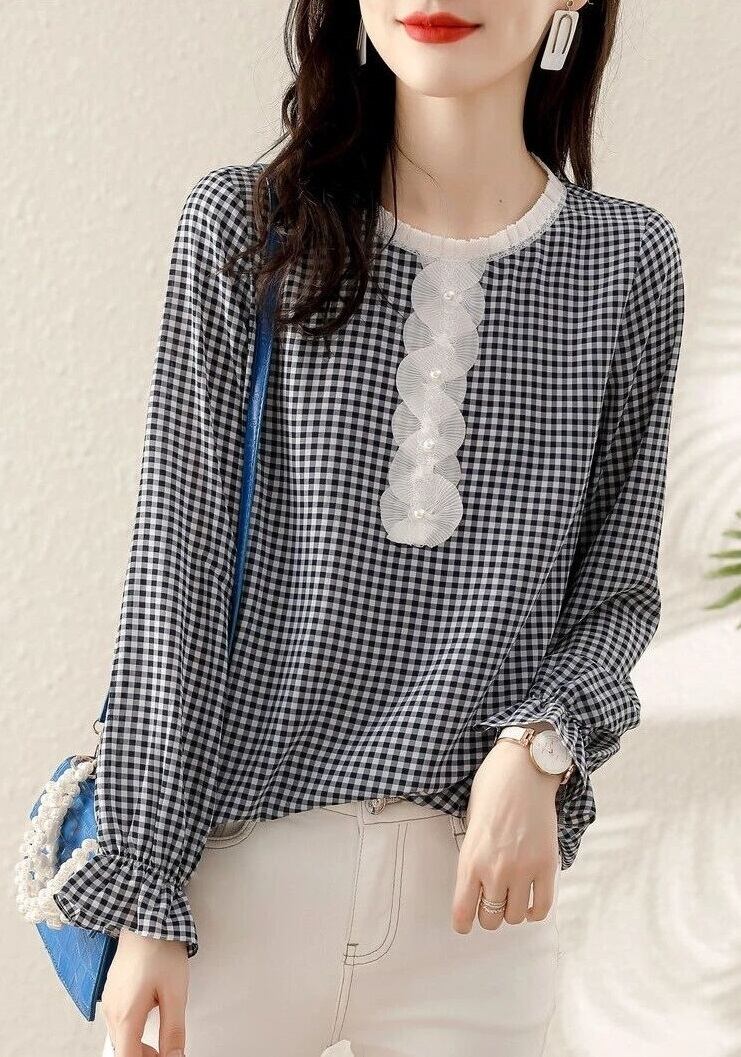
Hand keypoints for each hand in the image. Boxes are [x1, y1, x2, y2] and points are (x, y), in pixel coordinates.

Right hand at [101, 927, 187, 1056]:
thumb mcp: (175, 993)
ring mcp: (110, 1002)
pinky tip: (149, 1021)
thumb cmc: (160, 949)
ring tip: (161, 1041)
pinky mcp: (112, 993)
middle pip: (123, 1051)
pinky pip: (118, 1023)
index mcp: (126, 1016)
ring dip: (138, 1047)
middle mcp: (112, 1012)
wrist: (146, 919)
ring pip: (120, 1038)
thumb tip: (175, 1056)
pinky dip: (132, 1032)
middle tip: (167, 1053)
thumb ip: (174, 1031)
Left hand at [451, 726, 561, 933]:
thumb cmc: (493, 788)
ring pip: (515, 917)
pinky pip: (542, 907)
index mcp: (470, 859)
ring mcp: (523, 869)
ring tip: (511, 895)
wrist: (524, 769)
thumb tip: (478, 883)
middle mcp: (495, 870)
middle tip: (490, 902)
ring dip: (511, 910)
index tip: (465, 923)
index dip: (463, 923)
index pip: (463, 911)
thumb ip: (473, 856)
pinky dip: (534, 910)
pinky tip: (529, 899)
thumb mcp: (470, 824)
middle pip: (491, 919)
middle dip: (488, 915)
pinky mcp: (547, 865)